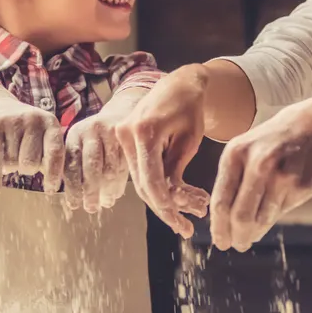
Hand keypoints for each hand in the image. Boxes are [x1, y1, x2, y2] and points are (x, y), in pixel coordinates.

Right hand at [0, 96, 64, 194]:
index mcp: (50, 122)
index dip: (54, 174)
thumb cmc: (25, 130)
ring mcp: (12, 121)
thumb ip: (51, 156)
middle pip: (31, 163)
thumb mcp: (42, 135)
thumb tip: (54, 185)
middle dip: (26, 169)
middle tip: (22, 159)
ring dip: (10, 165)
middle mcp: (33, 119)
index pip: (55, 153)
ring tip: (9, 152)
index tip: (50, 190)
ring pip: (12, 162)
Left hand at [62, 113, 128, 212]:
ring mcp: (111, 133)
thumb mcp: (82, 142)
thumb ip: (74, 164)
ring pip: (109, 169)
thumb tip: (71, 197)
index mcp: (75, 134)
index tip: (72, 204)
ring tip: (105, 202)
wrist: (123, 112)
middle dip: (90, 192)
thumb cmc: (97, 136)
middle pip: (90, 167)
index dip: (71, 187)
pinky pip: (123, 166)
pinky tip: (116, 193)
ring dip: (107, 190)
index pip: (70, 164)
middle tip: (90, 208)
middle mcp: (91, 131)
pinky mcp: (128, 138)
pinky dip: (119, 183)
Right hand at [115, 66, 210, 237]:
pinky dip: (158, 185)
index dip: (165, 205)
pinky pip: (140, 170)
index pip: (150, 179)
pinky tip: (178, 198)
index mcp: (144, 131)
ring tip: (190, 215)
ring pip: (140, 180)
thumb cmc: (189, 108)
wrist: (178, 83)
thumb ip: (177, 169)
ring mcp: (121, 136)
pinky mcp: (124, 140)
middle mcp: (126, 133)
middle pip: (142, 183)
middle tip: (186, 228)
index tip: (181, 224)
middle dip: (165, 208)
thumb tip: (171, 202)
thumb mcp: (189, 140)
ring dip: (164, 200)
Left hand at [211, 92, 311, 251]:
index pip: (221, 201)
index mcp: (236, 153)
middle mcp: (257, 164)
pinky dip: (271, 220)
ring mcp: (281, 176)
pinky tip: (268, 218)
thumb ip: (235, 179)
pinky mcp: (301, 186)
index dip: (218, 227)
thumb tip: (224, 220)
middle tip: (235, 245)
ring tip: (249, 237)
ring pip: (261, 218)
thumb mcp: (249, 149)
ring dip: (253, 233)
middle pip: (240, 216)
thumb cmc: (277, 140)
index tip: (219, 240)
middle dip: (235, 236)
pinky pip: (280, 212)